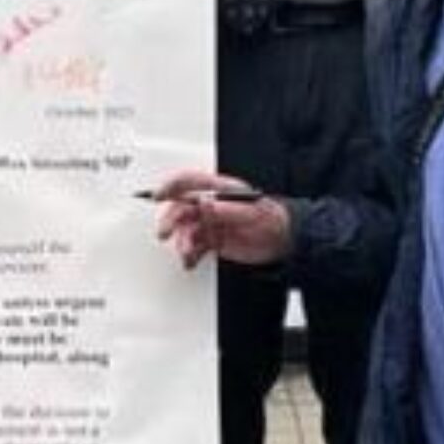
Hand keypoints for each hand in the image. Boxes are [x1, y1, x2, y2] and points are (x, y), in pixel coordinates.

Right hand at [150, 170, 292, 270]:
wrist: (284, 241)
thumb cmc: (272, 219)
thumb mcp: (253, 212)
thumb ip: (229, 209)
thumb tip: (207, 204)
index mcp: (219, 190)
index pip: (189, 182)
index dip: (172, 186)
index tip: (159, 195)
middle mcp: (211, 205)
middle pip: (181, 208)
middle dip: (170, 220)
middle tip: (166, 233)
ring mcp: (210, 223)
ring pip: (185, 230)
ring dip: (181, 242)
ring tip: (186, 253)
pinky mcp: (212, 240)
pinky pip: (194, 247)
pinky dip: (189, 255)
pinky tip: (190, 261)